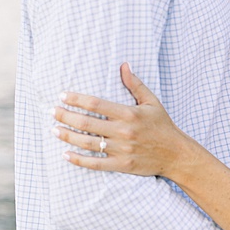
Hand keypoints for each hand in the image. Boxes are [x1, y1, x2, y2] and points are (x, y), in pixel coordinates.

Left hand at [54, 65, 189, 178]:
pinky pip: (96, 164)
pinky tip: (66, 154)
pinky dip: (79, 160)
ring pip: (87, 143)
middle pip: (86, 123)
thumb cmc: (162, 126)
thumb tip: (123, 64)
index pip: (95, 104)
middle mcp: (123, 131)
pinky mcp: (122, 165)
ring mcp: (122, 149)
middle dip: (66, 116)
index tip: (62, 96)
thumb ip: (135, 84)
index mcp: (128, 113)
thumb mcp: (151, 102)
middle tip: (52, 111)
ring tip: (54, 130)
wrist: (176, 154)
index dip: (76, 99)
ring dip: (67, 136)